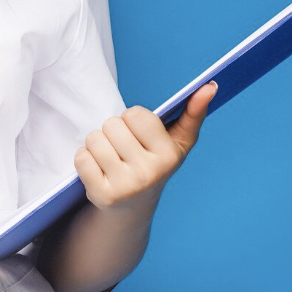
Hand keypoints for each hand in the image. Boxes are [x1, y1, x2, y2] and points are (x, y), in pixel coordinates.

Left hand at [73, 80, 217, 210]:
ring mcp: (125, 187)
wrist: (133, 206)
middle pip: (112, 124)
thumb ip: (194, 111)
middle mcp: (149, 173)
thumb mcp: (177, 140)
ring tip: (111, 157)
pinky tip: (99, 170)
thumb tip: (211, 85)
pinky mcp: (102, 195)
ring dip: (98, 144)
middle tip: (123, 148)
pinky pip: (81, 157)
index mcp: (168, 155)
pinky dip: (85, 159)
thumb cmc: (155, 162)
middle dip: (114, 131)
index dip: (133, 119)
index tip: (139, 133)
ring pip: (94, 139)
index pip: (136, 114)